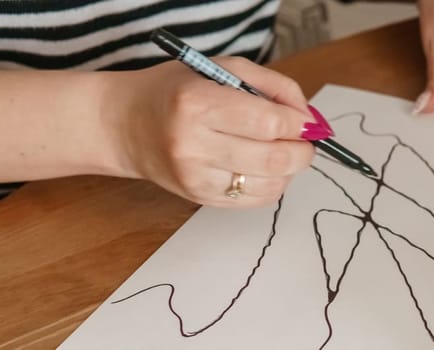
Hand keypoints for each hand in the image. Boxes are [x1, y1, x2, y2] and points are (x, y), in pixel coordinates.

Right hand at [104, 57, 317, 207]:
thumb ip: (271, 85)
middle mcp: (193, 144)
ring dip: (290, 169)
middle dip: (304, 150)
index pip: (267, 123)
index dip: (300, 124)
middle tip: (306, 139)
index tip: (308, 121)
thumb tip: (309, 116)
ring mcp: (194, 176)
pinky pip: (254, 200)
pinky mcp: (198, 198)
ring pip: (270, 185)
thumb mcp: (220, 68)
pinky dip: (273, 184)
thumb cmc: (175, 91)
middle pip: (274, 158)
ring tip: (284, 150)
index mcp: (197, 103)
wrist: (123, 124)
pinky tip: (265, 167)